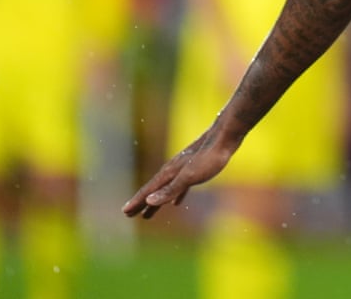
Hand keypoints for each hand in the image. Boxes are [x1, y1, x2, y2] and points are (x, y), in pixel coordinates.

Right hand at [122, 128, 238, 218]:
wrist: (226, 135)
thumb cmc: (209, 157)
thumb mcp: (190, 177)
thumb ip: (171, 189)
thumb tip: (149, 201)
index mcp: (169, 173)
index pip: (148, 191)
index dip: (137, 202)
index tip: (124, 212)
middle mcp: (173, 170)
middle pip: (153, 190)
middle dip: (142, 203)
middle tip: (129, 215)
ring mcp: (184, 168)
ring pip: (166, 188)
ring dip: (156, 200)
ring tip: (149, 213)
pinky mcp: (196, 167)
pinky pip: (180, 186)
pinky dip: (175, 195)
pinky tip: (177, 202)